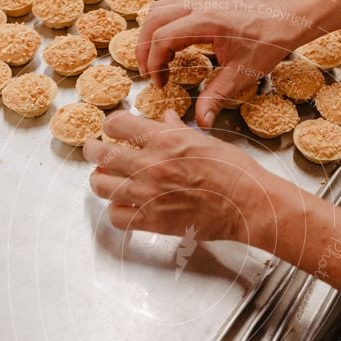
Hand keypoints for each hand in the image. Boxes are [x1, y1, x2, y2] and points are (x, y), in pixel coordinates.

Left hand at [83, 109, 275, 244]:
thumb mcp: (206, 140)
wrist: (247, 204)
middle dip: (93, 150)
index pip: (117, 124)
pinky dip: (116, 211)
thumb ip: (177, 130)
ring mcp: (149, 194)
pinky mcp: (153, 221)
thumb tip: (164, 119)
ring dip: (100, 181)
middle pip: (100, 154)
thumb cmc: (235, 171)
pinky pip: (116, 216)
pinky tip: (124, 206)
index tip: (112, 129)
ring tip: (104, 179)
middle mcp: (151, 165)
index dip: (111, 125)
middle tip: (94, 150)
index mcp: (165, 140)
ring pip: (101, 186)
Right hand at [136, 0, 312, 127]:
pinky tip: (171, 46)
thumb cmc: (267, 43)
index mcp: (206, 21)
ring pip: (158, 10)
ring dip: (150, 35)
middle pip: (153, 20)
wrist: (284, 20)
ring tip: (156, 60)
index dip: (154, 63)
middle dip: (144, 49)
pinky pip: (169, 7)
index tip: (160, 83)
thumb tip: (201, 121)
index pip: (162, 38)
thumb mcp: (241, 74)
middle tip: (149, 73)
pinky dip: (162, 26)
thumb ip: (216, 97)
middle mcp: (198, 5)